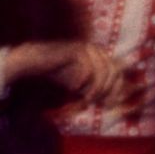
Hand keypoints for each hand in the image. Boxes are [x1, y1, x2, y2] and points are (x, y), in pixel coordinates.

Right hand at [6, 42, 129, 105]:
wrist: (35, 61)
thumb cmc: (57, 72)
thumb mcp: (81, 83)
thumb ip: (96, 88)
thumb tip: (113, 101)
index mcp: (100, 55)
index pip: (118, 72)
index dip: (116, 89)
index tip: (106, 105)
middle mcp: (96, 50)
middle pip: (113, 72)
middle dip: (106, 90)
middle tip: (94, 102)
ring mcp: (86, 48)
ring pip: (102, 71)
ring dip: (95, 88)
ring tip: (85, 99)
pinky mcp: (75, 50)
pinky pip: (87, 69)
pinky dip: (82, 82)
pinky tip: (74, 89)